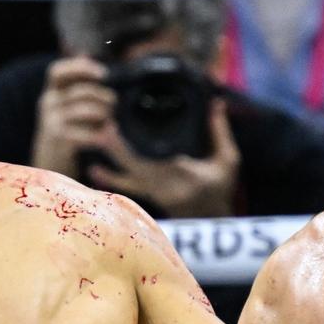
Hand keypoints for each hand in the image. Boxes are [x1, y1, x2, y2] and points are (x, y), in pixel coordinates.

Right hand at [30, 55, 115, 177]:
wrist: (49, 166)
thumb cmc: (66, 132)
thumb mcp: (66, 105)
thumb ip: (76, 83)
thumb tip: (84, 52)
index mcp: (51, 93)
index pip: (57, 71)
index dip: (80, 68)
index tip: (103, 74)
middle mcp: (47, 104)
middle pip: (81, 91)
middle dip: (104, 97)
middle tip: (114, 105)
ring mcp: (51, 123)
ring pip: (86, 111)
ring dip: (104, 115)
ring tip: (111, 122)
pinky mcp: (59, 141)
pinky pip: (86, 134)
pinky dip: (100, 135)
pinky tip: (106, 137)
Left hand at [87, 98, 239, 217]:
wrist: (212, 221)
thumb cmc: (220, 189)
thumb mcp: (228, 161)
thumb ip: (220, 132)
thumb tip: (217, 102)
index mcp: (188, 177)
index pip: (161, 160)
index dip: (141, 146)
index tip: (131, 126)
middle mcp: (168, 188)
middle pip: (138, 167)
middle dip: (119, 148)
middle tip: (105, 126)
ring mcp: (157, 195)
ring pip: (129, 177)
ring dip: (112, 160)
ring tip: (97, 141)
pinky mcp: (150, 197)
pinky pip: (128, 187)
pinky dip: (111, 178)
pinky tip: (95, 170)